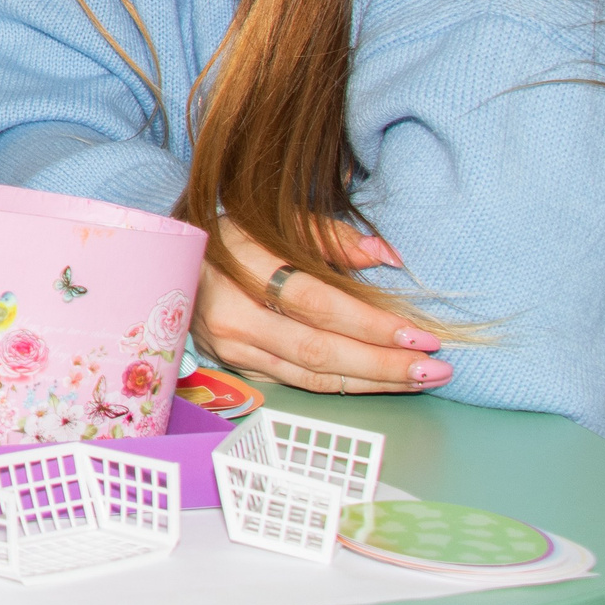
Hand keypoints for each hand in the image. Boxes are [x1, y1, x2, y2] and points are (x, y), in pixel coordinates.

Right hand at [190, 218, 450, 394]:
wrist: (169, 263)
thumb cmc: (232, 237)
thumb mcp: (274, 220)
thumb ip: (330, 236)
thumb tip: (386, 257)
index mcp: (241, 263)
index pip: (316, 303)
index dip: (370, 323)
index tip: (420, 334)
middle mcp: (231, 312)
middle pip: (318, 349)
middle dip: (383, 363)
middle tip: (435, 367)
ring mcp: (229, 346)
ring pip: (311, 376)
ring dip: (372, 381)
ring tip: (420, 379)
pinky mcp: (235, 366)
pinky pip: (298, 383)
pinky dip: (344, 385)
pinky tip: (379, 381)